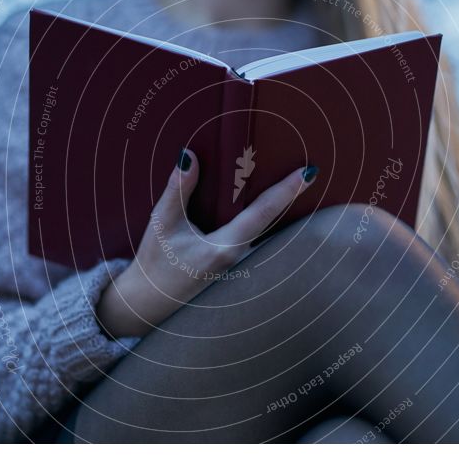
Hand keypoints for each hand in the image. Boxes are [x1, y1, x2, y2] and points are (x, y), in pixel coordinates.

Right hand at [97, 148, 317, 336]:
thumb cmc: (155, 263)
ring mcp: (241, 269)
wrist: (149, 302)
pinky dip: (267, 225)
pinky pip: (258, 244)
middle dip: (291, 199)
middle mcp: (240, 260)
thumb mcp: (162, 223)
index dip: (286, 191)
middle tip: (310, 171)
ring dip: (281, 212)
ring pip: (268, 236)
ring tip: (296, 185)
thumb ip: (178, 189)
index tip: (309, 173)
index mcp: (224, 249)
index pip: (263, 213)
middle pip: (274, 223)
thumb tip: (189, 155)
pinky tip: (271, 210)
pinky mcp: (237, 271)